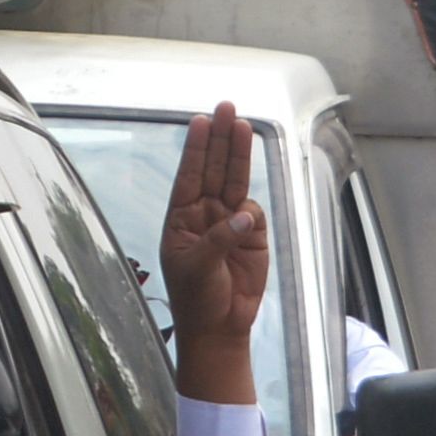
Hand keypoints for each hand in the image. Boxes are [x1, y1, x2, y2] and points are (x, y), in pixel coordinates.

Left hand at [158, 103, 274, 353]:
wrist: (219, 328)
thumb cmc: (196, 299)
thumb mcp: (198, 268)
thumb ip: (220, 239)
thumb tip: (244, 214)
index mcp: (181, 218)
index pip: (189, 175)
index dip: (196, 148)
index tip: (200, 121)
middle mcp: (204, 214)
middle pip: (213, 169)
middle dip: (219, 139)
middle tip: (225, 108)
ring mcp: (229, 223)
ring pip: (235, 181)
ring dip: (238, 154)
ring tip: (241, 124)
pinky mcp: (252, 236)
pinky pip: (254, 212)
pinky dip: (252, 212)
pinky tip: (246, 224)